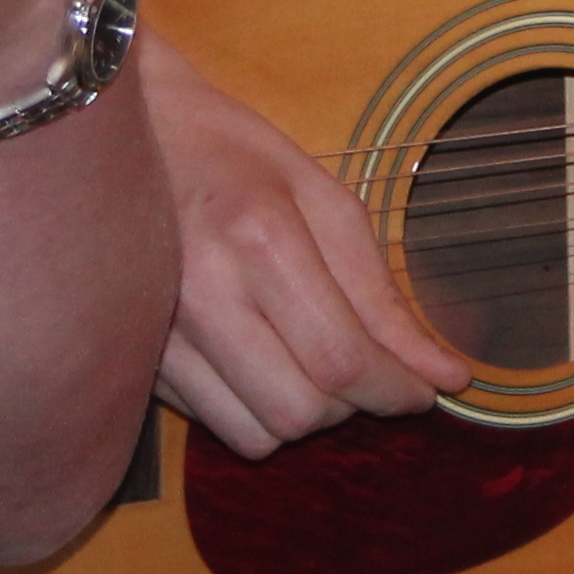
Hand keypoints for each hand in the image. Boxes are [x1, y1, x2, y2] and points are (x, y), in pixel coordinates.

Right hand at [138, 42, 471, 454]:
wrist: (127, 138)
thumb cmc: (236, 156)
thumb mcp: (324, 198)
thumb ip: (381, 293)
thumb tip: (446, 374)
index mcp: (260, 238)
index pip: (340, 358)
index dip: (396, 390)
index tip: (426, 389)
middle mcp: (203, 295)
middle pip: (299, 410)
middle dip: (353, 406)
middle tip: (369, 369)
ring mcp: (160, 334)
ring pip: (257, 434)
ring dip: (305, 415)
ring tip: (313, 362)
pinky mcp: (140, 360)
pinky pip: (216, 424)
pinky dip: (257, 411)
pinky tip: (265, 361)